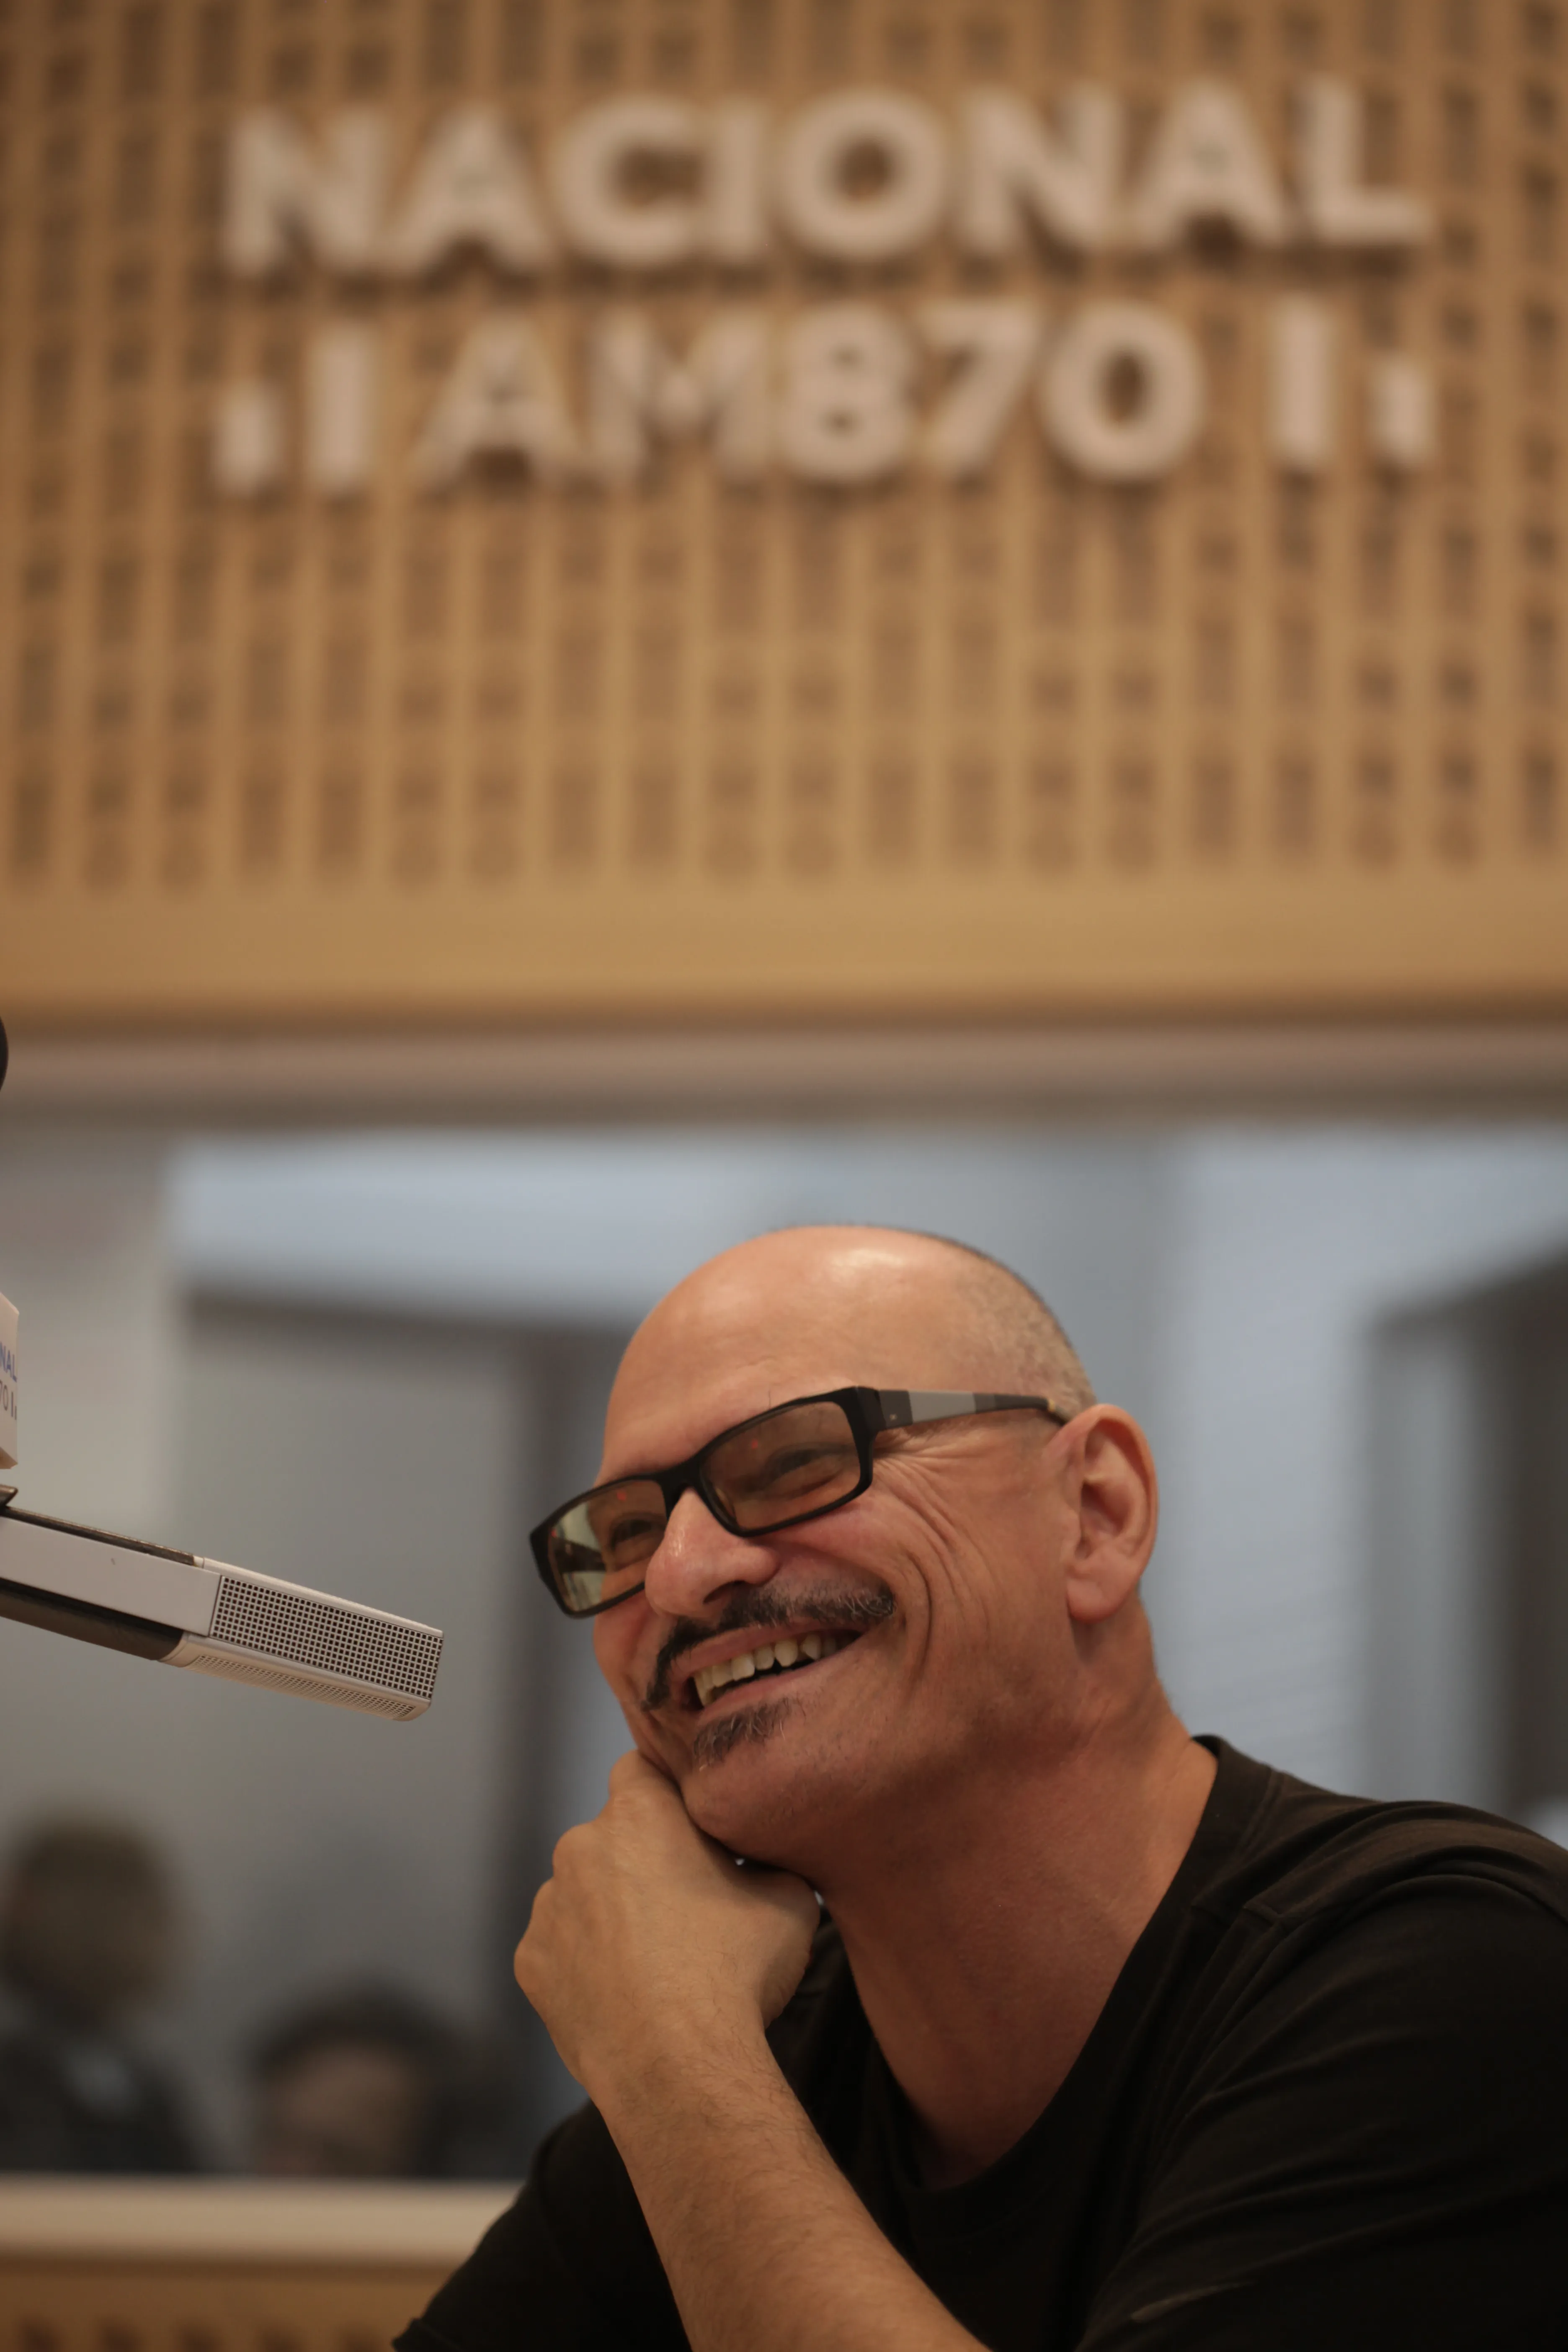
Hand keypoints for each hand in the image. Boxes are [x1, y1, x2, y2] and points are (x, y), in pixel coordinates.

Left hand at [514, 1751, 818, 2107]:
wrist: (678, 2068)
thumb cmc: (735, 1973)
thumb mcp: (789, 1899)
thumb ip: (767, 1861)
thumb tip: (762, 1863)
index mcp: (638, 1815)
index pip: (641, 1767)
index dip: (668, 1792)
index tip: (692, 1826)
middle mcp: (579, 1847)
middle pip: (613, 1837)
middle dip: (643, 1860)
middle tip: (687, 1907)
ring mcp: (549, 1908)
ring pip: (583, 1893)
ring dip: (612, 1912)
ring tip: (656, 1964)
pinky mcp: (530, 1963)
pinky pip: (562, 1947)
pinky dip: (587, 1962)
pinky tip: (625, 1993)